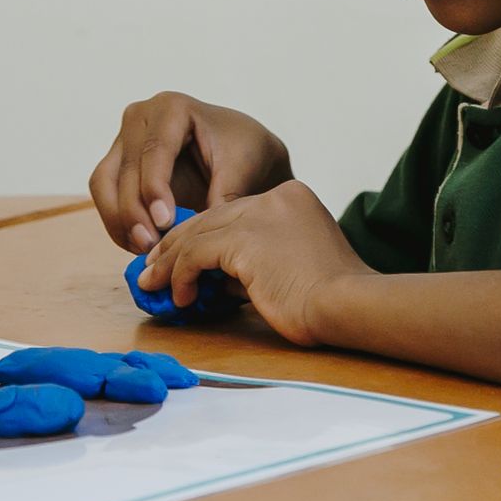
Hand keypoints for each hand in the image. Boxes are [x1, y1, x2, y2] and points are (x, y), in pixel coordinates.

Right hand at [89, 92, 292, 253]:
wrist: (243, 154)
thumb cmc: (245, 153)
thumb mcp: (242, 170)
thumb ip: (221, 197)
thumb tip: (197, 235)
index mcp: (172, 108)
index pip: (155, 150)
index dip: (155, 189)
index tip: (164, 222)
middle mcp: (140, 118)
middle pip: (125, 169)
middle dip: (135, 213)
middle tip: (152, 246)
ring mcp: (124, 140)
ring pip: (104, 184)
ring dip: (120, 221)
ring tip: (146, 250)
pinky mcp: (117, 165)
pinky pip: (106, 197)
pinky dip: (119, 224)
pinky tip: (140, 247)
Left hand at [134, 181, 374, 346]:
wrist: (348, 303)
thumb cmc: (332, 297)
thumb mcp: (295, 265)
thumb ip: (258, 260)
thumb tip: (218, 276)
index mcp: (292, 197)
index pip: (234, 210)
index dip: (204, 233)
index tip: (182, 255)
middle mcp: (274, 197)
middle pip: (211, 217)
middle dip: (177, 244)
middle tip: (153, 266)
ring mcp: (259, 215)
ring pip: (197, 234)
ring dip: (169, 262)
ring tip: (152, 283)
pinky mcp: (244, 240)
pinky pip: (196, 255)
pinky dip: (181, 276)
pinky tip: (180, 296)